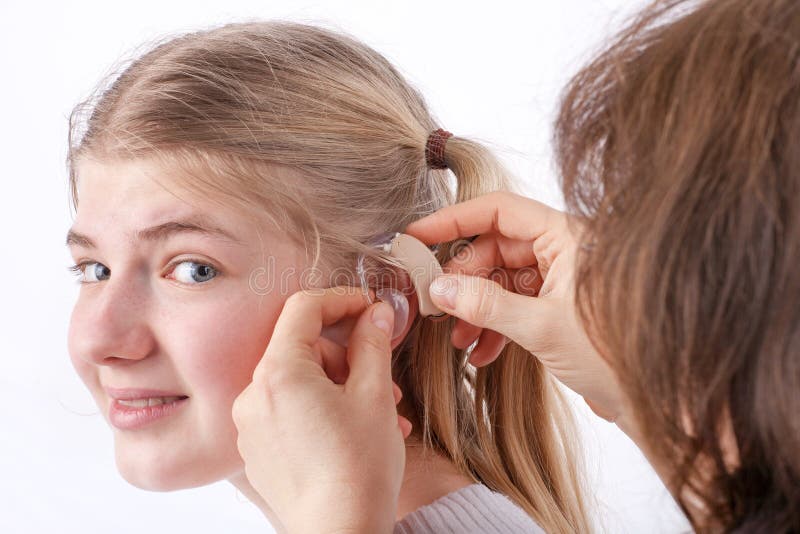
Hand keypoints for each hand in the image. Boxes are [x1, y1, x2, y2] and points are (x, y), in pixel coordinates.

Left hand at [232, 286, 411, 533]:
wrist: (341, 533)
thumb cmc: (358, 470)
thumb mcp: (375, 394)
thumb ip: (372, 343)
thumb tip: (374, 314)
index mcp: (279, 373)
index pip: (304, 309)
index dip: (341, 300)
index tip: (369, 307)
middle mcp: (254, 395)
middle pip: (302, 347)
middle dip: (346, 353)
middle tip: (383, 372)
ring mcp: (252, 424)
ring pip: (299, 380)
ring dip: (339, 384)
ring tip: (379, 410)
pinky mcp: (258, 448)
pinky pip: (289, 409)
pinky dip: (321, 408)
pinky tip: (354, 428)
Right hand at [405, 191, 626, 421]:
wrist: (657, 399)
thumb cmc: (615, 355)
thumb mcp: (540, 327)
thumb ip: (485, 304)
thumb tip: (440, 288)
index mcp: (567, 236)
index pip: (499, 210)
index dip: (454, 220)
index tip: (419, 235)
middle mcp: (564, 251)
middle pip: (496, 248)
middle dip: (463, 278)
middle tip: (434, 303)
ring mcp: (562, 280)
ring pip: (503, 280)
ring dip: (476, 307)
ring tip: (457, 338)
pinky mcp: (561, 308)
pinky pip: (517, 305)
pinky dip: (495, 325)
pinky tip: (482, 353)